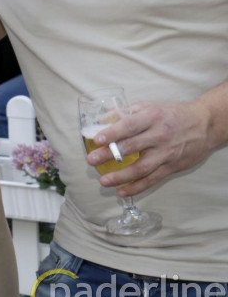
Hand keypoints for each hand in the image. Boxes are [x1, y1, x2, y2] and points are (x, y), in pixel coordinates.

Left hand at [86, 99, 213, 196]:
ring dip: (121, 176)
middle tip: (91, 160)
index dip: (112, 133)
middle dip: (109, 155)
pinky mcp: (172, 166)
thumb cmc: (171, 114)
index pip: (129, 126)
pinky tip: (122, 191)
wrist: (204, 125)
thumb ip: (126, 112)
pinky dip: (137, 187)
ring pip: (141, 168)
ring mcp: (166, 153)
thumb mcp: (149, 106)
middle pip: (131, 147)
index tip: (97, 139)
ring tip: (103, 181)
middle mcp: (159, 136)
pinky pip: (152, 179)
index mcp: (152, 117)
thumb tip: (101, 120)